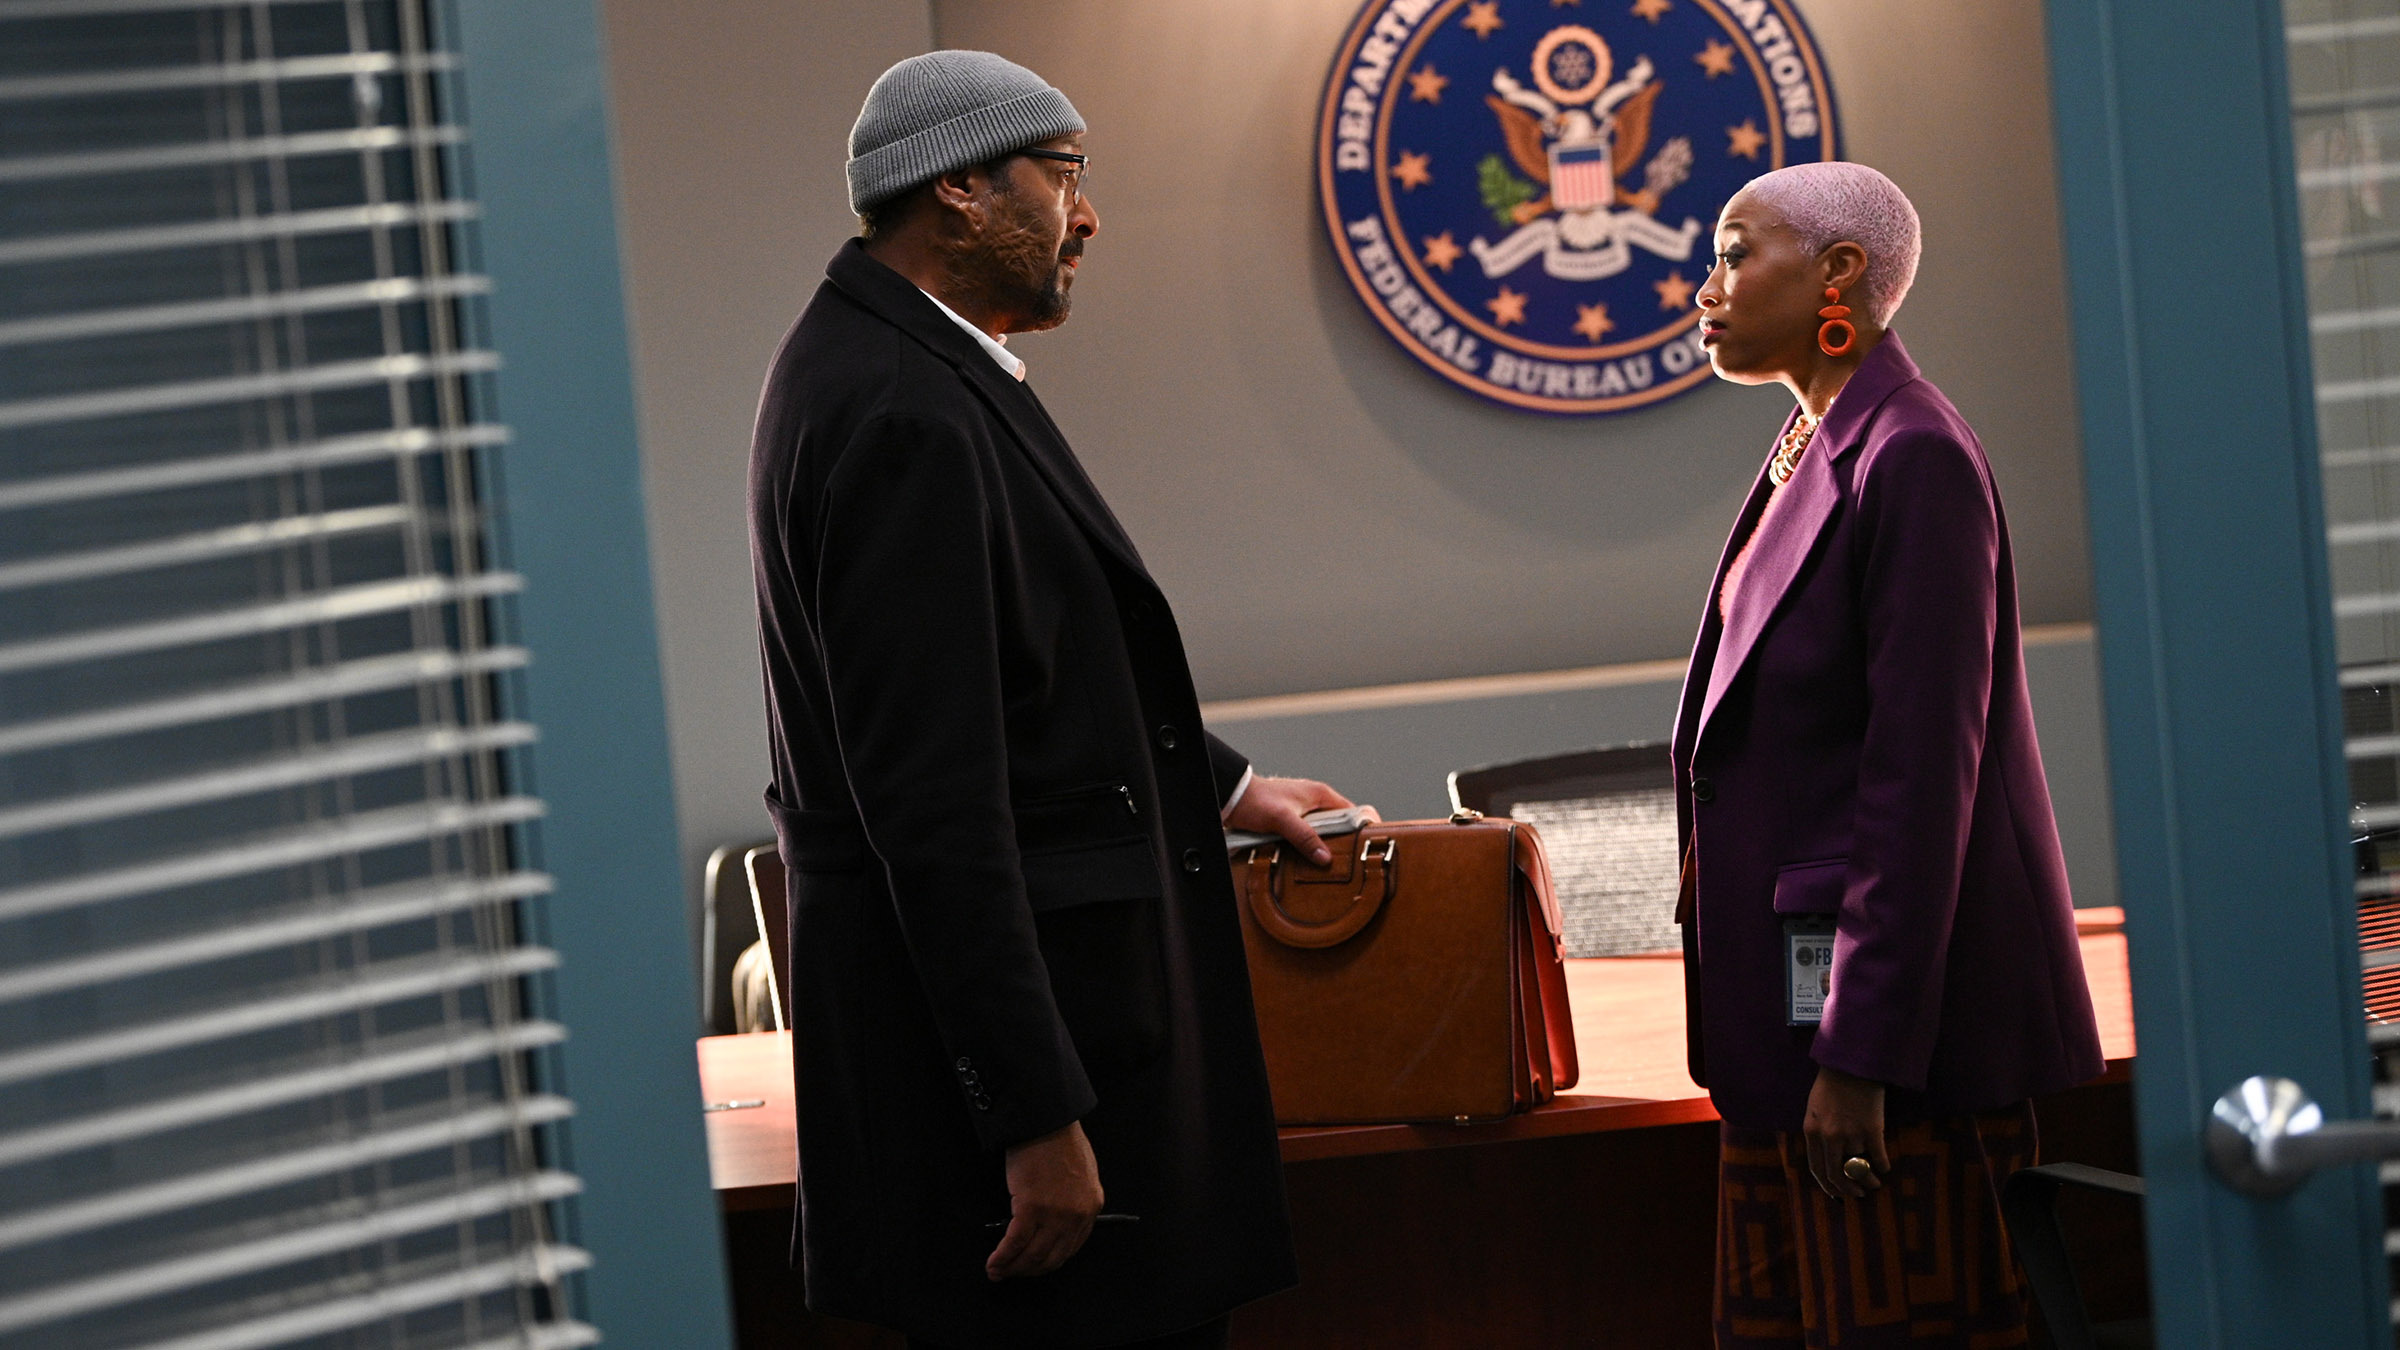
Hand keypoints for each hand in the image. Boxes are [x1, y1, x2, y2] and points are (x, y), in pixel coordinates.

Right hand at [987, 1121, 1102, 1280]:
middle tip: (1012, 1274)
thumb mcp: (1081, 1174)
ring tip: (997, 1272)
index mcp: (1091, 1206)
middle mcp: (1076, 1216)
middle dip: (1029, 1271)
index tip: (1034, 1266)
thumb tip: (1053, 1223)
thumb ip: (1073, 1200)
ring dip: (1012, 1268)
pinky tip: (993, 1263)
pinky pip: (1014, 1243)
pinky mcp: (1031, 1208)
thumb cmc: (1060, 1139)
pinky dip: (1002, 1257)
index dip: (1049, 1262)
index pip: (1071, 1248)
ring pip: (1032, 1255)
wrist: (1048, 1120)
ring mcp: (1054, 1214)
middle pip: (1051, 1257)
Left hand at [1224, 775, 1366, 864]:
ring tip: (1330, 863)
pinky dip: (1309, 846)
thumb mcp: (1283, 820)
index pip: (1352, 810)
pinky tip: (1309, 859)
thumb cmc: (1255, 800)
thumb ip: (1305, 838)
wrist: (1231, 797)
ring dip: (1324, 846)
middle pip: (1338, 824)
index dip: (1362, 826)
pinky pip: (1308, 836)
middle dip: (1343, 841)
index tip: (1370, 843)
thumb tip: (1325, 857)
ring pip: (1323, 832)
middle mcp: (1314, 801)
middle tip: (1349, 860)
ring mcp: (1302, 811)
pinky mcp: (1291, 821)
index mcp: (1320, 794)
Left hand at [1803, 1065, 1887, 1198]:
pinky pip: (1879, 1157)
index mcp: (1812, 1131)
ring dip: (1868, 1178)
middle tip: (1858, 1194)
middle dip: (1848, 1190)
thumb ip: (1818, 1133)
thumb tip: (1827, 1158)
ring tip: (1874, 1182)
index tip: (1835, 1194)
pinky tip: (1885, 1167)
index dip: (1827, 1185)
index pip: (1817, 1169)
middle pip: (1836, 1175)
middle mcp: (1829, 1137)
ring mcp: (1851, 1134)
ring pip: (1859, 1167)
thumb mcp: (1814, 1109)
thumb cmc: (1831, 1084)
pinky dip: (1883, 1166)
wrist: (1851, 1064)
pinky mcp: (1872, 1129)